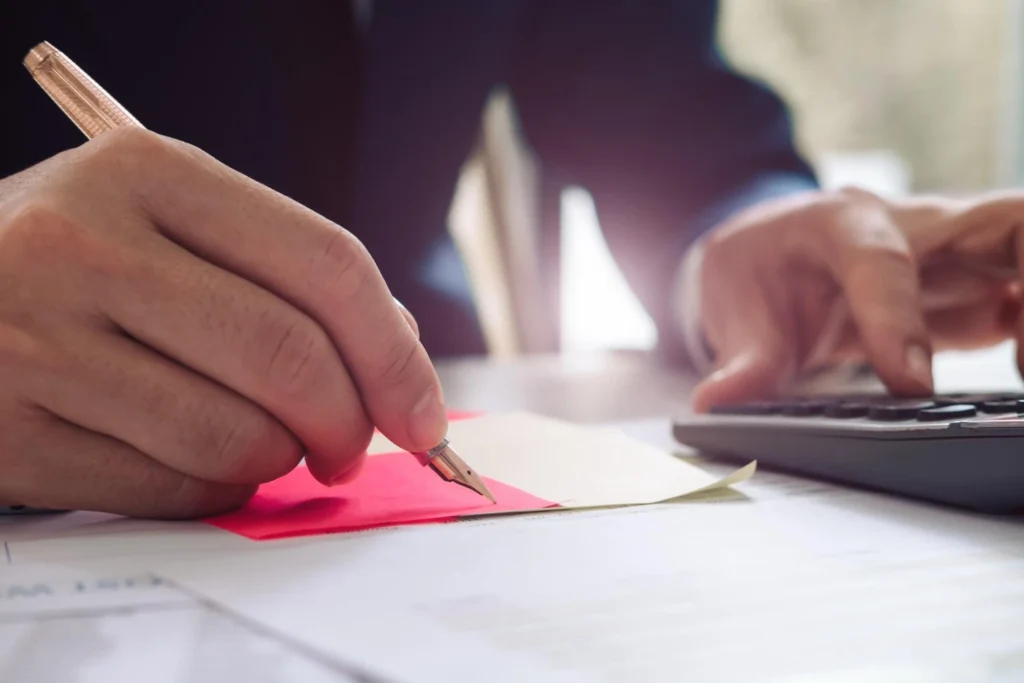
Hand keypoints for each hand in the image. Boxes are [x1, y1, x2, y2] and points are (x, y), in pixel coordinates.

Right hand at [0, 128, 445, 516]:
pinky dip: (218, 490)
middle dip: (351, 422)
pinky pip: (172, 488)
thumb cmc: (75, 262)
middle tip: (353, 446)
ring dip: (281, 460)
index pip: (326, 264)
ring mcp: (32, 339)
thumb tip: (397, 350)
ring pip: (237, 435)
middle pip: (290, 355)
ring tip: (269, 445)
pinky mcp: (6, 431)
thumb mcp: (166, 222)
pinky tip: (206, 464)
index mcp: (146, 171)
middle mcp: (81, 244)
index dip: (396, 353)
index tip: (423, 412)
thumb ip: (279, 271)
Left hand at [691, 187, 1020, 410]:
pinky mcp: (971, 288)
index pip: (883, 263)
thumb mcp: (731, 304)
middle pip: (1006, 221)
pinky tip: (1022, 381)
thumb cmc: (755, 266)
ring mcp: (952, 254)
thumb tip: (716, 402)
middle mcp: (913, 226)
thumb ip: (740, 357)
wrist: (771, 246)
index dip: (899, 321)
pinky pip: (1019, 297)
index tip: (910, 386)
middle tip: (1023, 366)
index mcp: (840, 222)